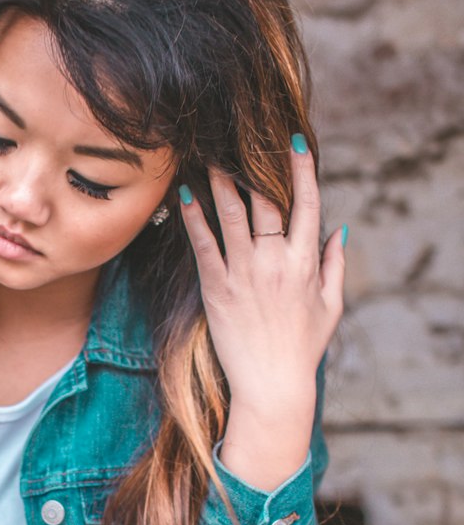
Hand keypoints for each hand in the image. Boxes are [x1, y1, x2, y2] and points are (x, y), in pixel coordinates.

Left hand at [179, 138, 344, 489]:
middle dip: (253, 166)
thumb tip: (339, 230)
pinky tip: (184, 194)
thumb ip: (334, 265)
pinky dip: (193, 217)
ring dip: (220, 180)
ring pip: (231, 214)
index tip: (294, 142)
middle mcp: (275, 261)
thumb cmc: (303, 348)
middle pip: (265, 201)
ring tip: (209, 155)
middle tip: (239, 139)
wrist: (271, 385)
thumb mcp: (330, 306)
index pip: (307, 204)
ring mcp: (244, 273)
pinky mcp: (216, 289)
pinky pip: (203, 244)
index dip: (302, 170)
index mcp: (305, 261)